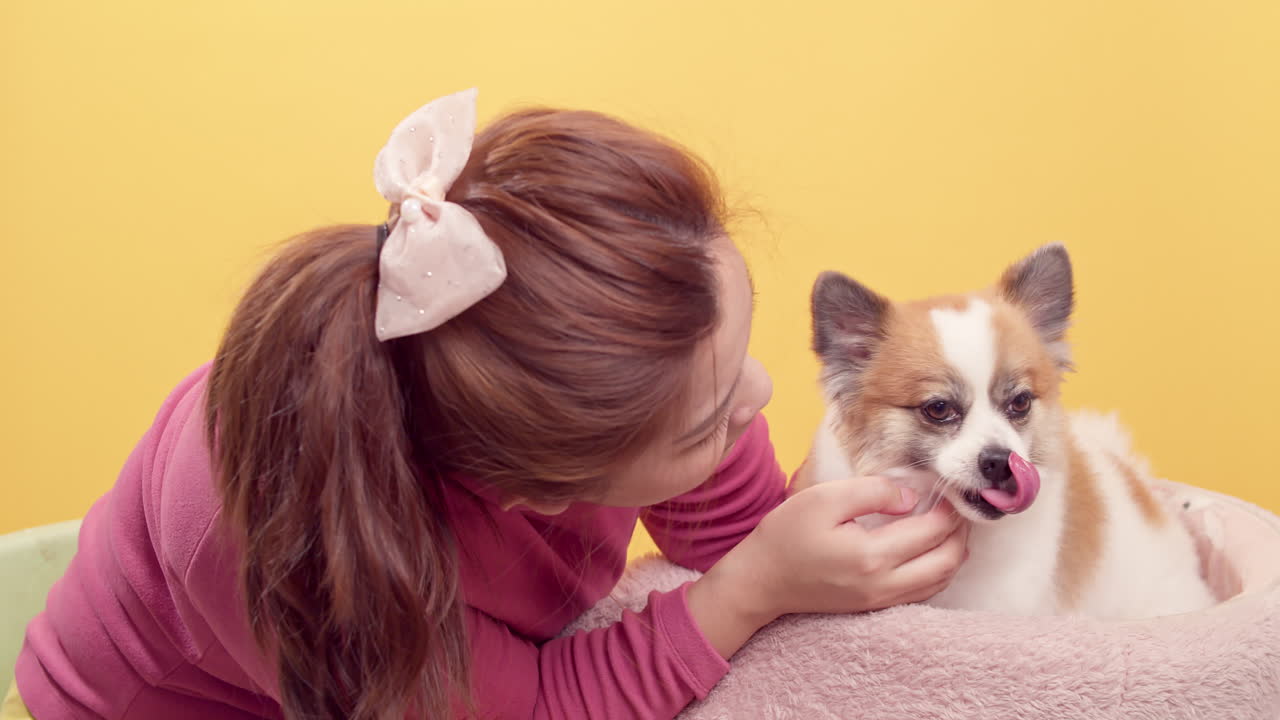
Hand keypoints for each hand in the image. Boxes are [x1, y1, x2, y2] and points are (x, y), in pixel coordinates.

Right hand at [687, 476, 967, 657]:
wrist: (761, 580)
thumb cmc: (786, 535)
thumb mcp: (824, 498)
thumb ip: (872, 492)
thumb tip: (911, 496)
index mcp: (872, 555)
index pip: (932, 530)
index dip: (948, 506)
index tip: (947, 486)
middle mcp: (883, 584)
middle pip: (947, 561)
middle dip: (960, 531)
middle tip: (956, 504)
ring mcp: (880, 600)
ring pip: (940, 580)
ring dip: (952, 552)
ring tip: (948, 524)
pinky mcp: (874, 606)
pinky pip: (922, 591)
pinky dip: (937, 569)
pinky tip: (930, 549)